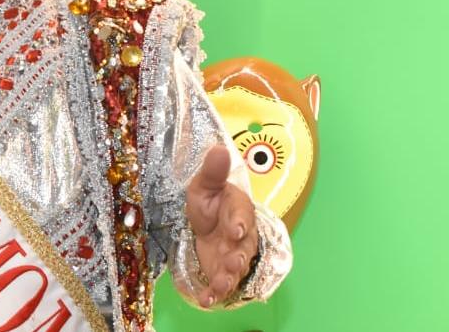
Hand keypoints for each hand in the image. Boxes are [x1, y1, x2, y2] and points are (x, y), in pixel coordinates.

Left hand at [186, 144, 257, 306]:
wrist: (206, 223)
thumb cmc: (210, 202)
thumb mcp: (204, 185)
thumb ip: (212, 172)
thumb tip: (219, 148)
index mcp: (238, 210)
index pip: (241, 216)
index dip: (239, 223)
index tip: (236, 229)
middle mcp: (241, 235)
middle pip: (244, 247)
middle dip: (239, 256)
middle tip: (233, 262)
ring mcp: (234, 255)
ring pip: (236, 268)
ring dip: (229, 277)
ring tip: (220, 285)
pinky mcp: (223, 270)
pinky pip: (223, 282)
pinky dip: (215, 292)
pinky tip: (207, 300)